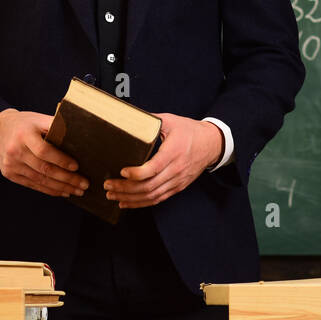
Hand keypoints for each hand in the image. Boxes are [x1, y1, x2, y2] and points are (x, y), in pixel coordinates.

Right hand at [0, 108, 87, 196]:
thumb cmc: (25, 123)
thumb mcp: (39, 119)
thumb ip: (56, 125)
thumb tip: (80, 135)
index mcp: (24, 134)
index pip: (44, 151)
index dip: (61, 160)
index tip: (76, 167)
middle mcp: (15, 150)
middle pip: (44, 168)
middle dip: (66, 179)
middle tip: (84, 184)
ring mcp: (11, 164)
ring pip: (39, 180)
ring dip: (60, 188)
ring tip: (77, 191)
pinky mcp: (9, 174)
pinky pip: (32, 185)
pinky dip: (49, 190)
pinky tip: (62, 192)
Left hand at [104, 114, 222, 208]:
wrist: (212, 143)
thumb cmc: (190, 131)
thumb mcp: (171, 121)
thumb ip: (150, 120)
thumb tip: (129, 116)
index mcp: (174, 152)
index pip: (154, 168)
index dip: (137, 173)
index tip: (122, 171)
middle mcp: (176, 169)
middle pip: (149, 186)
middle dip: (126, 188)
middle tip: (108, 185)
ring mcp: (177, 180)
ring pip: (152, 196)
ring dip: (130, 198)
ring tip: (113, 196)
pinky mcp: (178, 187)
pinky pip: (158, 199)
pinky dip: (141, 203)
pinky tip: (127, 202)